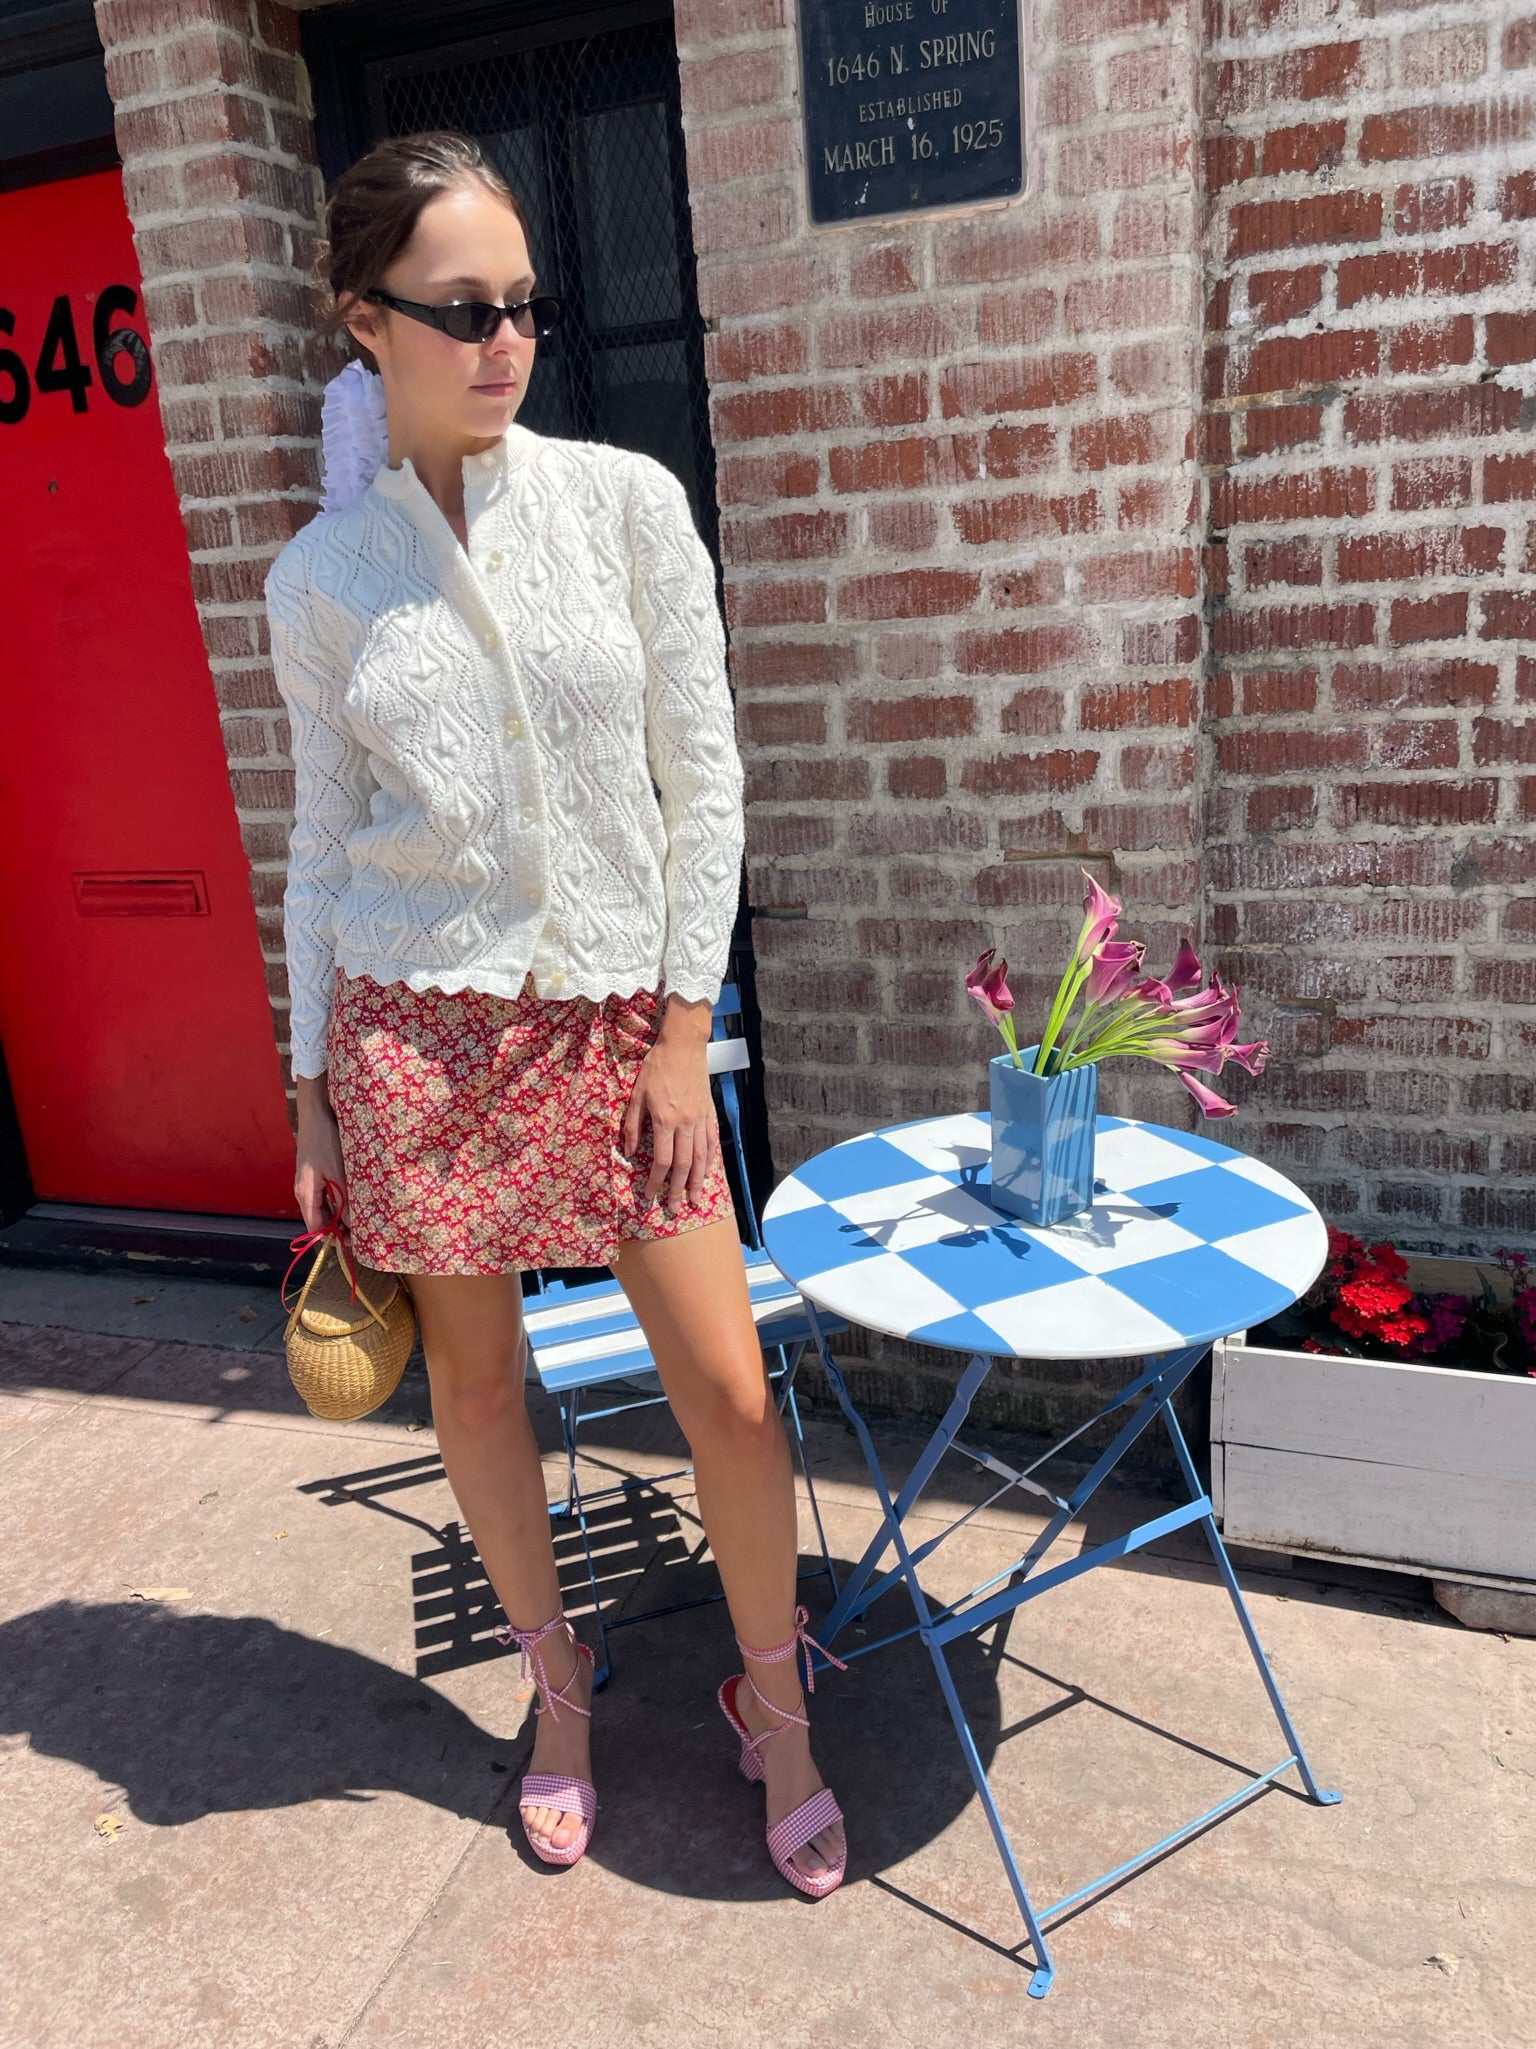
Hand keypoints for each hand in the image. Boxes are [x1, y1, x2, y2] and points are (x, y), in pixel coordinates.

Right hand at [295, 1076, 347, 1232]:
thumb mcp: (338, 1173)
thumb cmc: (326, 1141)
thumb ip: (345, 1199)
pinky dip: (339, 1199)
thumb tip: (354, 1224)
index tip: (351, 1244)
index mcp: (305, 1194)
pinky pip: (326, 1193)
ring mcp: (308, 1181)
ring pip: (324, 1205)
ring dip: (340, 1213)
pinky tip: (354, 1198)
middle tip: (362, 1233)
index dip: (331, 1238)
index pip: (315, 1227)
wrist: (316, 1113)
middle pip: (320, 1218)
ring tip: (362, 1218)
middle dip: (338, 1227)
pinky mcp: (315, 1172)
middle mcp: (304, 1191)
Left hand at [621, 996, 719, 1212]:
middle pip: (683, 1165)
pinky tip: (707, 1175)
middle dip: (678, 1190)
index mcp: (665, 1119)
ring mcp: (701, 1119)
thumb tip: (629, 1153)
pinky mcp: (710, 1114)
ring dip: (697, 1182)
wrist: (684, 1046)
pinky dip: (710, 1162)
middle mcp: (686, 1123)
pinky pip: (712, 1143)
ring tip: (694, 1200)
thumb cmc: (656, 1067)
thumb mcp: (636, 1094)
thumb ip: (632, 1125)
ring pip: (701, 1158)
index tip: (650, 1195)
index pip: (662, 1160)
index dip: (656, 1181)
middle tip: (674, 1209)